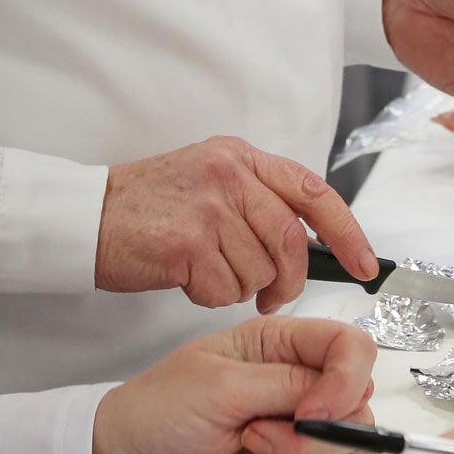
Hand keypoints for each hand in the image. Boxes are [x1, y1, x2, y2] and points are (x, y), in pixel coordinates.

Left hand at [91, 315, 377, 453]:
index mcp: (279, 344)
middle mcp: (296, 384)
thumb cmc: (156, 414)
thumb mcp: (218, 385)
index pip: (351, 348)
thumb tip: (339, 394)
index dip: (345, 383)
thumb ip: (285, 384)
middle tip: (254, 440)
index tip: (309, 415)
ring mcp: (295, 432)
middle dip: (312, 438)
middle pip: (357, 409)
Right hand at [97, 139, 378, 312]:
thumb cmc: (148, 206)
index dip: (348, 233)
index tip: (365, 265)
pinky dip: (210, 297)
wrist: (87, 215)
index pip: (315, 193)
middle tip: (272, 296)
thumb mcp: (210, 180)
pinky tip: (186, 278)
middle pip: (290, 243)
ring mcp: (208, 206)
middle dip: (289, 281)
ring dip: (240, 287)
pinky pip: (225, 290)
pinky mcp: (187, 242)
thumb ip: (257, 199)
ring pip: (259, 272)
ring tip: (207, 272)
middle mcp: (229, 173)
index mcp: (241, 157)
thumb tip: (311, 243)